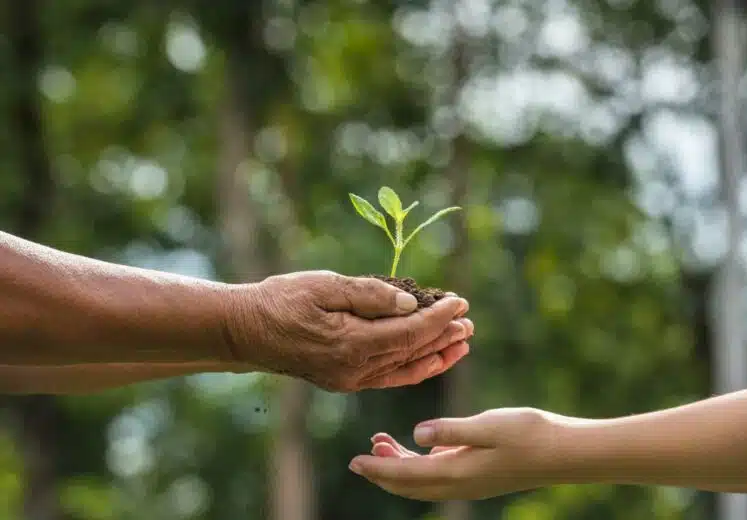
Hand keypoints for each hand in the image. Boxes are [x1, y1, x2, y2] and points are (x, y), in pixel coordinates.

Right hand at [224, 271, 473, 391]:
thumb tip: (410, 303)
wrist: (245, 331)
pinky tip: (428, 359)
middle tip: (469, 323)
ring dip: (435, 356)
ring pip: (404, 370)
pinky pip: (388, 377)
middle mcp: (355, 369)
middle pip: (412, 353)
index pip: (409, 332)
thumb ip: (369, 294)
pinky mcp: (344, 381)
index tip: (460, 302)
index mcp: (352, 344)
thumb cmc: (281, 300)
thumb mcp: (324, 286)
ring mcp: (350, 380)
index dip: (438, 318)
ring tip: (461, 343)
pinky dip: (412, 368)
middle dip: (443, 337)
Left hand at [348, 408, 559, 500]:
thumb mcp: (489, 425)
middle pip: (408, 484)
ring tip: (382, 443)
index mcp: (457, 472)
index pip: (406, 474)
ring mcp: (469, 482)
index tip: (354, 460)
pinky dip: (420, 464)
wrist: (564, 452)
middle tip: (359, 457)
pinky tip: (417, 445)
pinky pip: (438, 475)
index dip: (378, 468)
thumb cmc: (529, 434)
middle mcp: (459, 483)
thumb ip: (451, 430)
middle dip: (381, 472)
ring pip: (422, 481)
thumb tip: (415, 434)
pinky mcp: (478, 475)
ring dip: (399, 467)